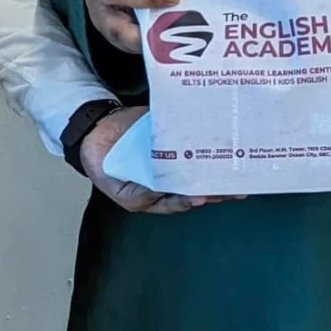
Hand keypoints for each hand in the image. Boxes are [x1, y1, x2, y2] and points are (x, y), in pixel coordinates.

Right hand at [79, 105, 237, 214]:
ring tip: (235, 168)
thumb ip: (140, 194)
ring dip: (216, 165)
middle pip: (196, 184)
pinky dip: (203, 138)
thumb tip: (162, 193)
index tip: (203, 197)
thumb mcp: (118, 189)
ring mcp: (173, 154)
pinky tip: (217, 138)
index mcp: (157, 193)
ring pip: (198, 162)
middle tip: (236, 190)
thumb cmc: (105, 166)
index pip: (179, 199)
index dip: (191, 199)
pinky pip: (190, 136)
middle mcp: (169, 175)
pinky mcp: (172, 134)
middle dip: (216, 188)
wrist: (94, 131)